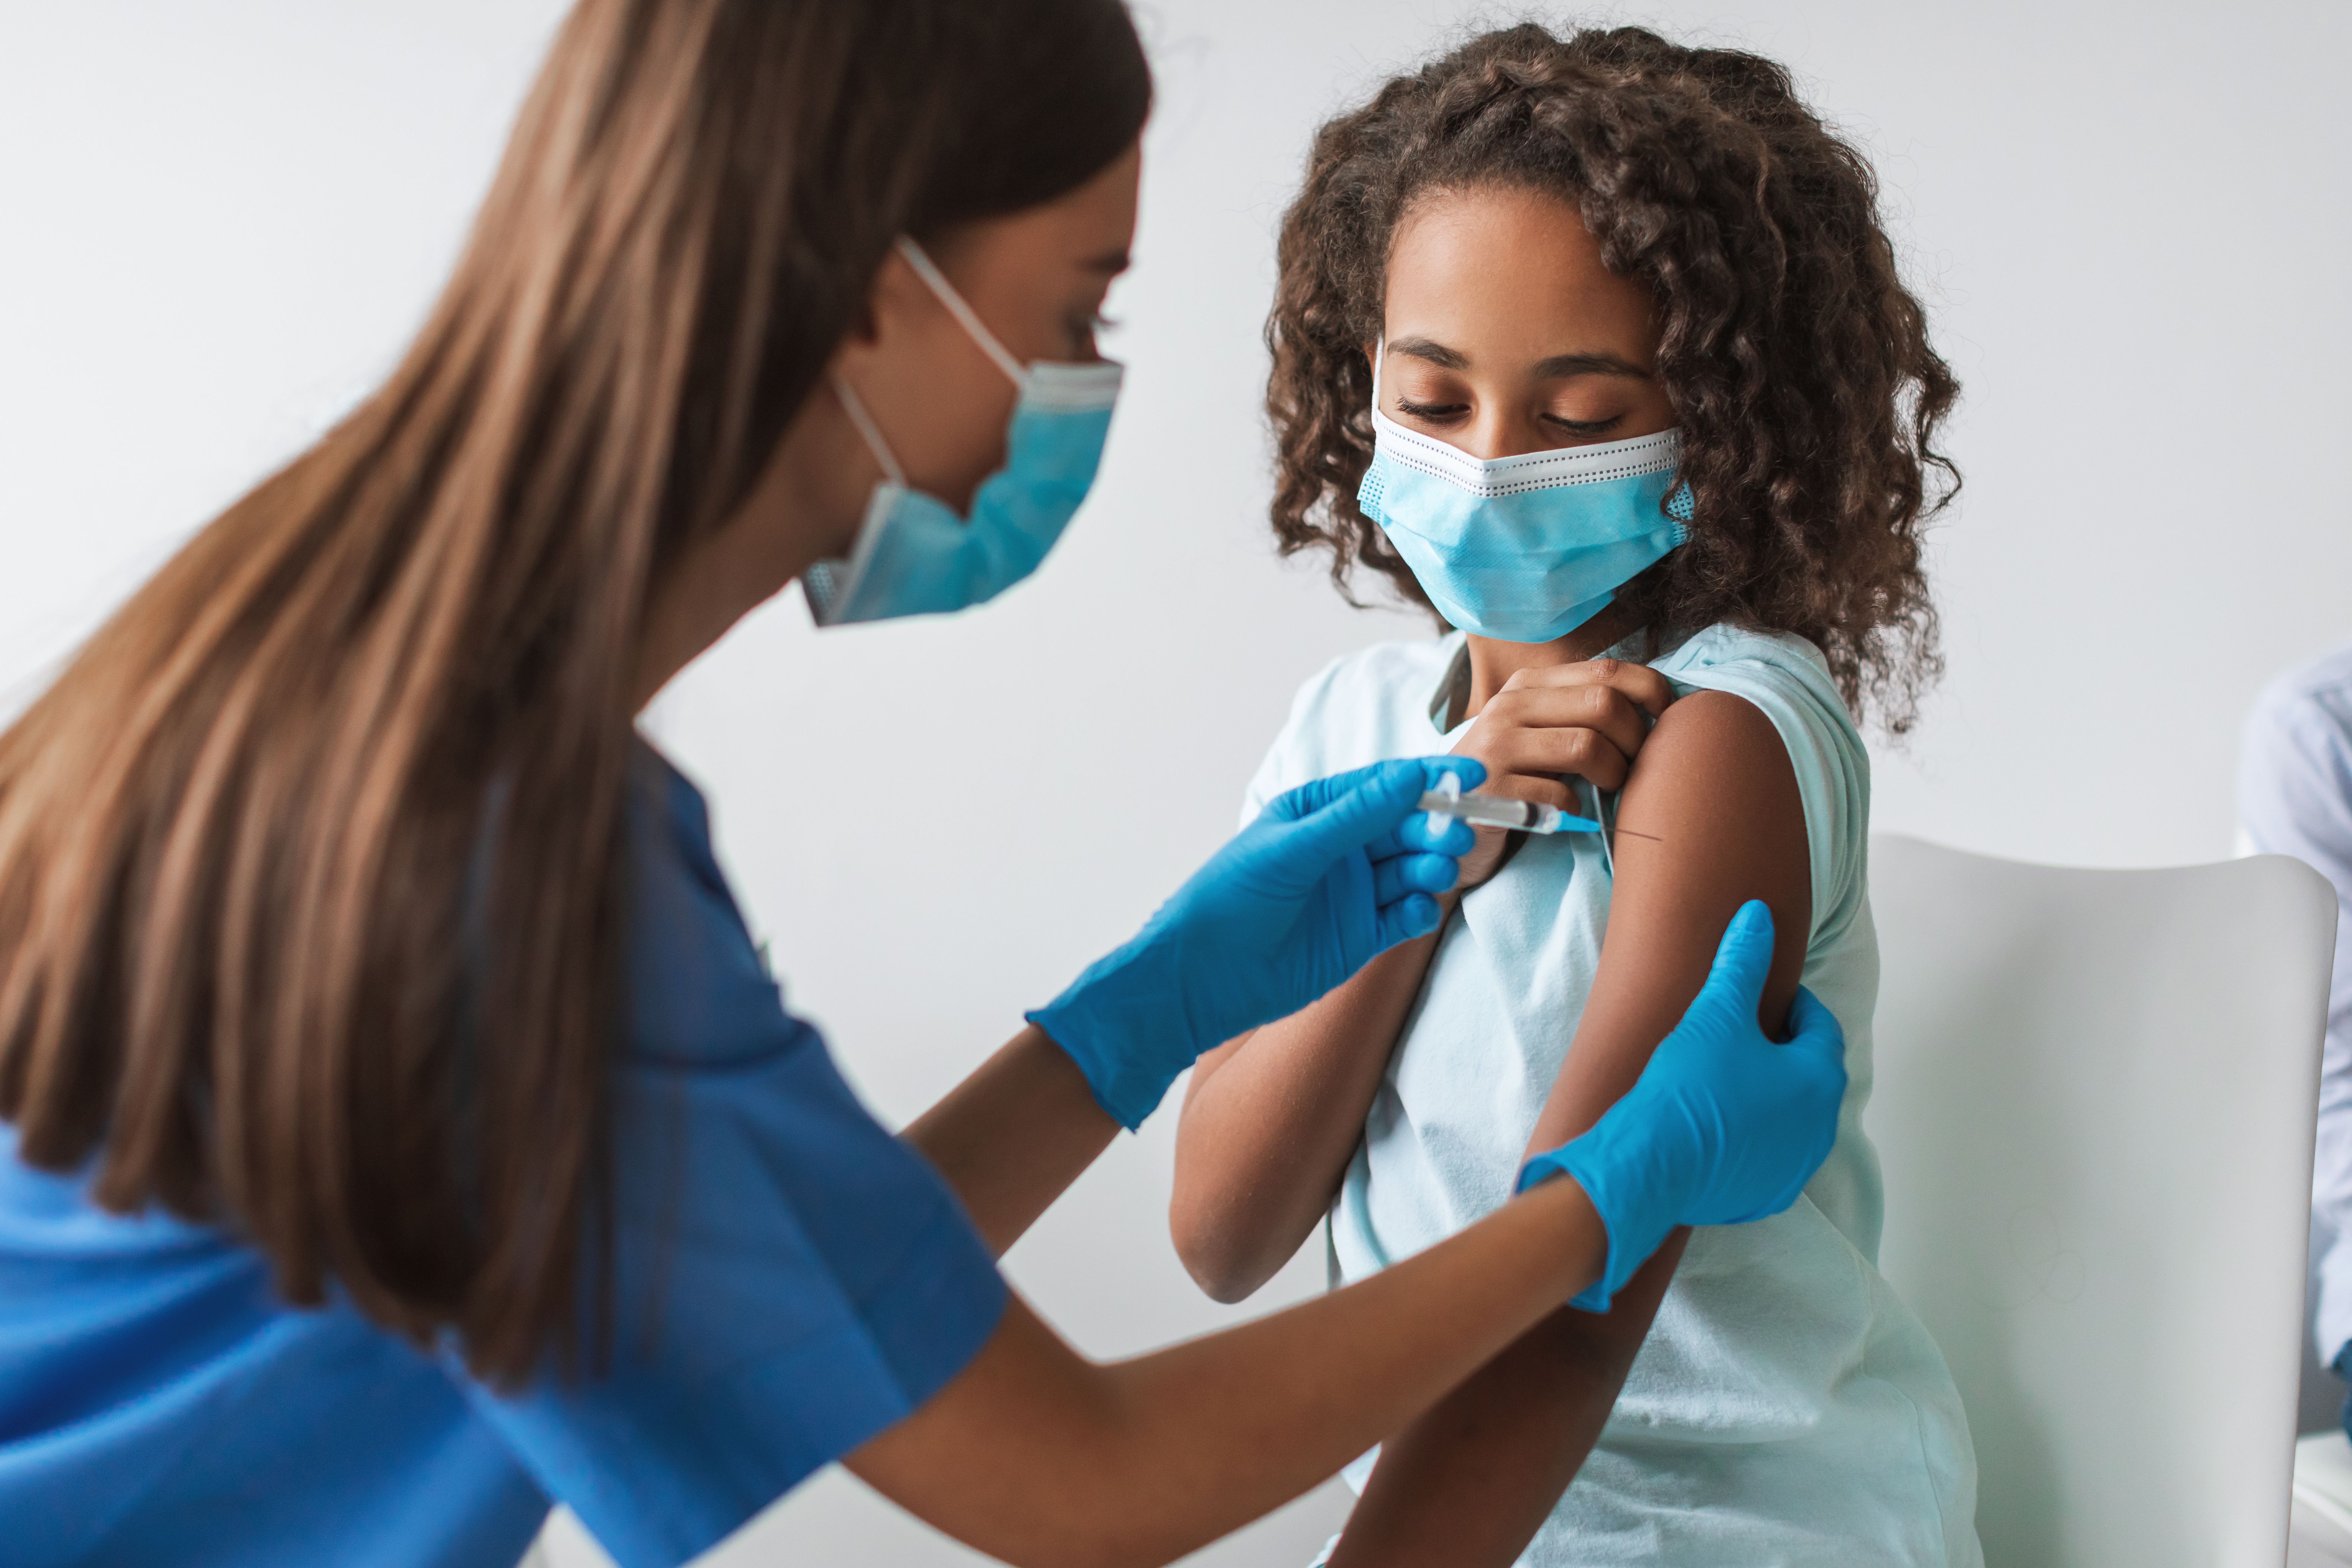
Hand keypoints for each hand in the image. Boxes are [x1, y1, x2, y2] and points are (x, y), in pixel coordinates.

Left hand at [1031, 756, 1483, 1128]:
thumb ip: (1356, 815)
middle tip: (1455, 836)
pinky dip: (1419, 911)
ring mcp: (1353, 893)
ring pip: (1411, 871)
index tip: (1471, 777)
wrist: (1202, 977)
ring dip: (1431, 868)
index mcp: (1320, 812)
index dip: (1428, 780)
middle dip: (1435, 828)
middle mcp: (1342, 849)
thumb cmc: (1231, 898)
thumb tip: (1411, 777)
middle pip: (1406, 828)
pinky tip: (1417, 911)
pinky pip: (1404, 917)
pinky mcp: (1361, 937)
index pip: (1385, 787)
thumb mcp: (1295, 848)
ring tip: (1437, 872)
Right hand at [1447, 659, 1675, 888]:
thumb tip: (1659, 708)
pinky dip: (1576, 807)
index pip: (1607, 669)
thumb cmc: (1514, 780)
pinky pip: (1560, 793)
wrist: (1449, 824)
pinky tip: (1569, 811)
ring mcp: (1496, 744)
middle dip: (1636, 739)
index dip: (1651, 692)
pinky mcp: (1492, 788)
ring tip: (1609, 788)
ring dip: (1613, 773)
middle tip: (1638, 767)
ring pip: (1586, 745)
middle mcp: (1509, 705)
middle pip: (1602, 703)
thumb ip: (1583, 714)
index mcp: (1529, 684)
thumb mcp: (1544, 734)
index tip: (1667, 720)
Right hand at [1516, 901, 1845, 1309]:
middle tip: (1743, 1033)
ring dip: (1770, 1094)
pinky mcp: (1765, 1195)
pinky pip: (1768, 1154)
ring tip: (1727, 1075)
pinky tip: (1717, 1120)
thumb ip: (1743, 960)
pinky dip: (1752, 1134)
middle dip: (1783, 1050)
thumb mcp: (1716, 1013)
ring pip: (1791, 1116)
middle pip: (1809, 1074)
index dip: (1794, 1005)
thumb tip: (1759, 914)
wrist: (1651, 1163)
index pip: (1819, 1027)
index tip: (1763, 996)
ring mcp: (1795, 1168)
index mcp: (1818, 1080)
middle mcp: (1820, 1128)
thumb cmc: (1691, 1085)